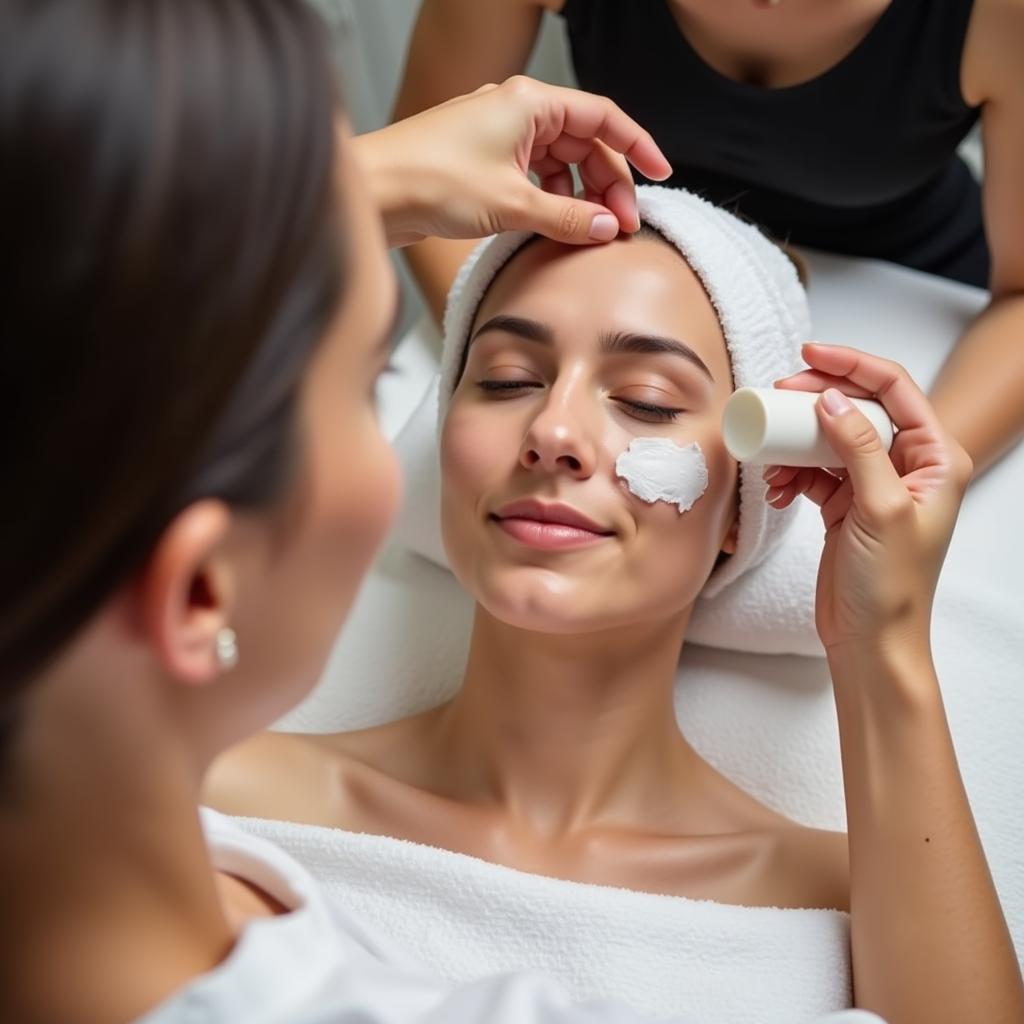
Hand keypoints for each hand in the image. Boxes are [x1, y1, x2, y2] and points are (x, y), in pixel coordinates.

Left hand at [356, 76, 670, 246]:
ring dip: (578, 197)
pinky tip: (555, 228)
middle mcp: (516, 112)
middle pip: (583, 144)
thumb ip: (568, 217)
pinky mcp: (482, 164)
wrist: (373, 193)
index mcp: (530, 102)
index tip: (661, 174)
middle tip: (622, 226)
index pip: (603, 117)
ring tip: (591, 232)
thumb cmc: (431, 181)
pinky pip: (532, 179)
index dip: (637, 146)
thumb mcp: (512, 204)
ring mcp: (498, 138)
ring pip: (558, 165)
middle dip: (607, 184)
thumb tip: (609, 227)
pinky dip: (549, 202)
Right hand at [763, 344, 972, 657]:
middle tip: (778, 399)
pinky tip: (777, 490)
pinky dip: (791, 474)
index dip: (852, 365)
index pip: (895, 390)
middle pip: (858, 407)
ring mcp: (874, 484)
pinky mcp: (845, 504)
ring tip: (772, 463)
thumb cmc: (891, 585)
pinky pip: (813, 470)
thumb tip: (834, 399)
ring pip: (830, 438)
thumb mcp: (879, 508)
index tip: (809, 354)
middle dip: (815, 402)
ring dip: (796, 444)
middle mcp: (908, 465)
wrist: (871, 639)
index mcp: (936, 458)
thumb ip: (860, 448)